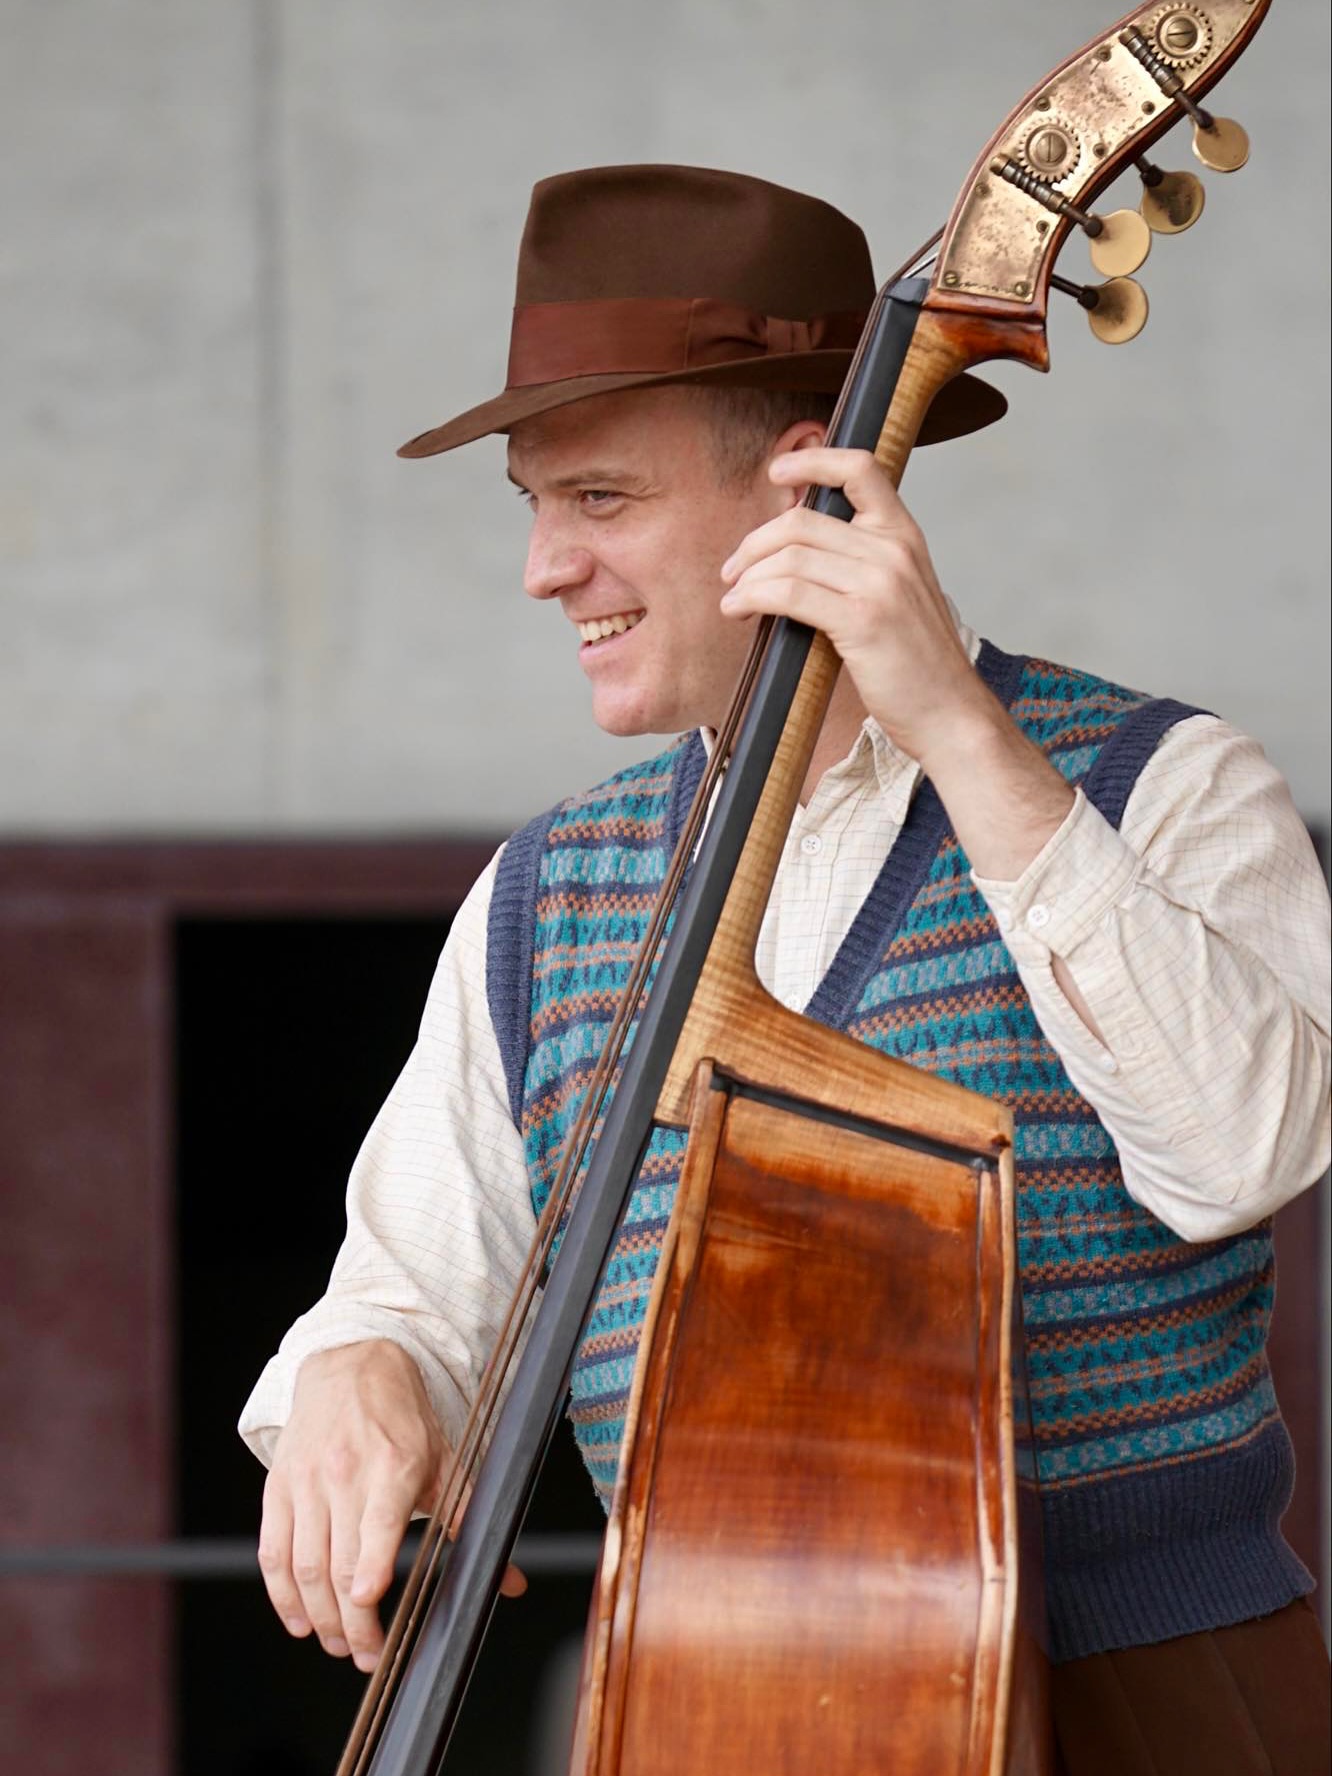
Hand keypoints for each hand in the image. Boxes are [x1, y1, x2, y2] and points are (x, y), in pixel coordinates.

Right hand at [258, 1341, 525, 1672]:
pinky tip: (299, 1619)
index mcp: (393, 1465)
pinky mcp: (279, 1487)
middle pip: (337, 1563)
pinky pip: (273, 1551)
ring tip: (338, 1644)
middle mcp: (345, 1474)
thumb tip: (509, 1582)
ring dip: (317, 1617)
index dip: (370, 1570)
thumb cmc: (402, 1419)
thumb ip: (468, 1522)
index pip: (376, 1524)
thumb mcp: (444, 1460)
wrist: (351, 1365)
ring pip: (303, 1564)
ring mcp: (307, 1481)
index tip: (369, 1604)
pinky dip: (281, 1594)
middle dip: (349, 1622)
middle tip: (365, 1655)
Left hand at [720, 446, 991, 776]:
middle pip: (801, 521)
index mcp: (905, 535)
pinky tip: (739, 610)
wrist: (949, 712)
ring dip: (748, 576)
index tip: (777, 473)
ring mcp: (880, 583)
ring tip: (733, 598)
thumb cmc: (918, 663)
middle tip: (733, 571)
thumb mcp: (899, 595)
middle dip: (754, 543)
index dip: (812, 461)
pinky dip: (752, 597)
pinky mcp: (861, 619)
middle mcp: (894, 550)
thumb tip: (794, 553)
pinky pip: (789, 592)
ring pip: (789, 556)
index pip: (860, 469)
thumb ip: (860, 565)